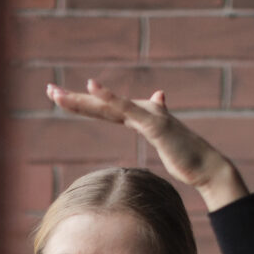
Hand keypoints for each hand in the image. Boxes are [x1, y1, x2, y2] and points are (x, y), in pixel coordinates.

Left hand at [46, 78, 249, 210]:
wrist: (205, 166)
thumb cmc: (184, 155)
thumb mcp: (164, 135)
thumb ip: (156, 119)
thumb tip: (158, 97)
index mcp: (138, 116)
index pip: (103, 109)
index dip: (82, 103)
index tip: (59, 98)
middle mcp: (140, 110)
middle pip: (100, 105)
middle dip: (74, 98)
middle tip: (49, 91)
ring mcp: (147, 115)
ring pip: (108, 105)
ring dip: (82, 98)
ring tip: (57, 94)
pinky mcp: (154, 124)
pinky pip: (126, 109)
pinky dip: (109, 97)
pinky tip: (92, 87)